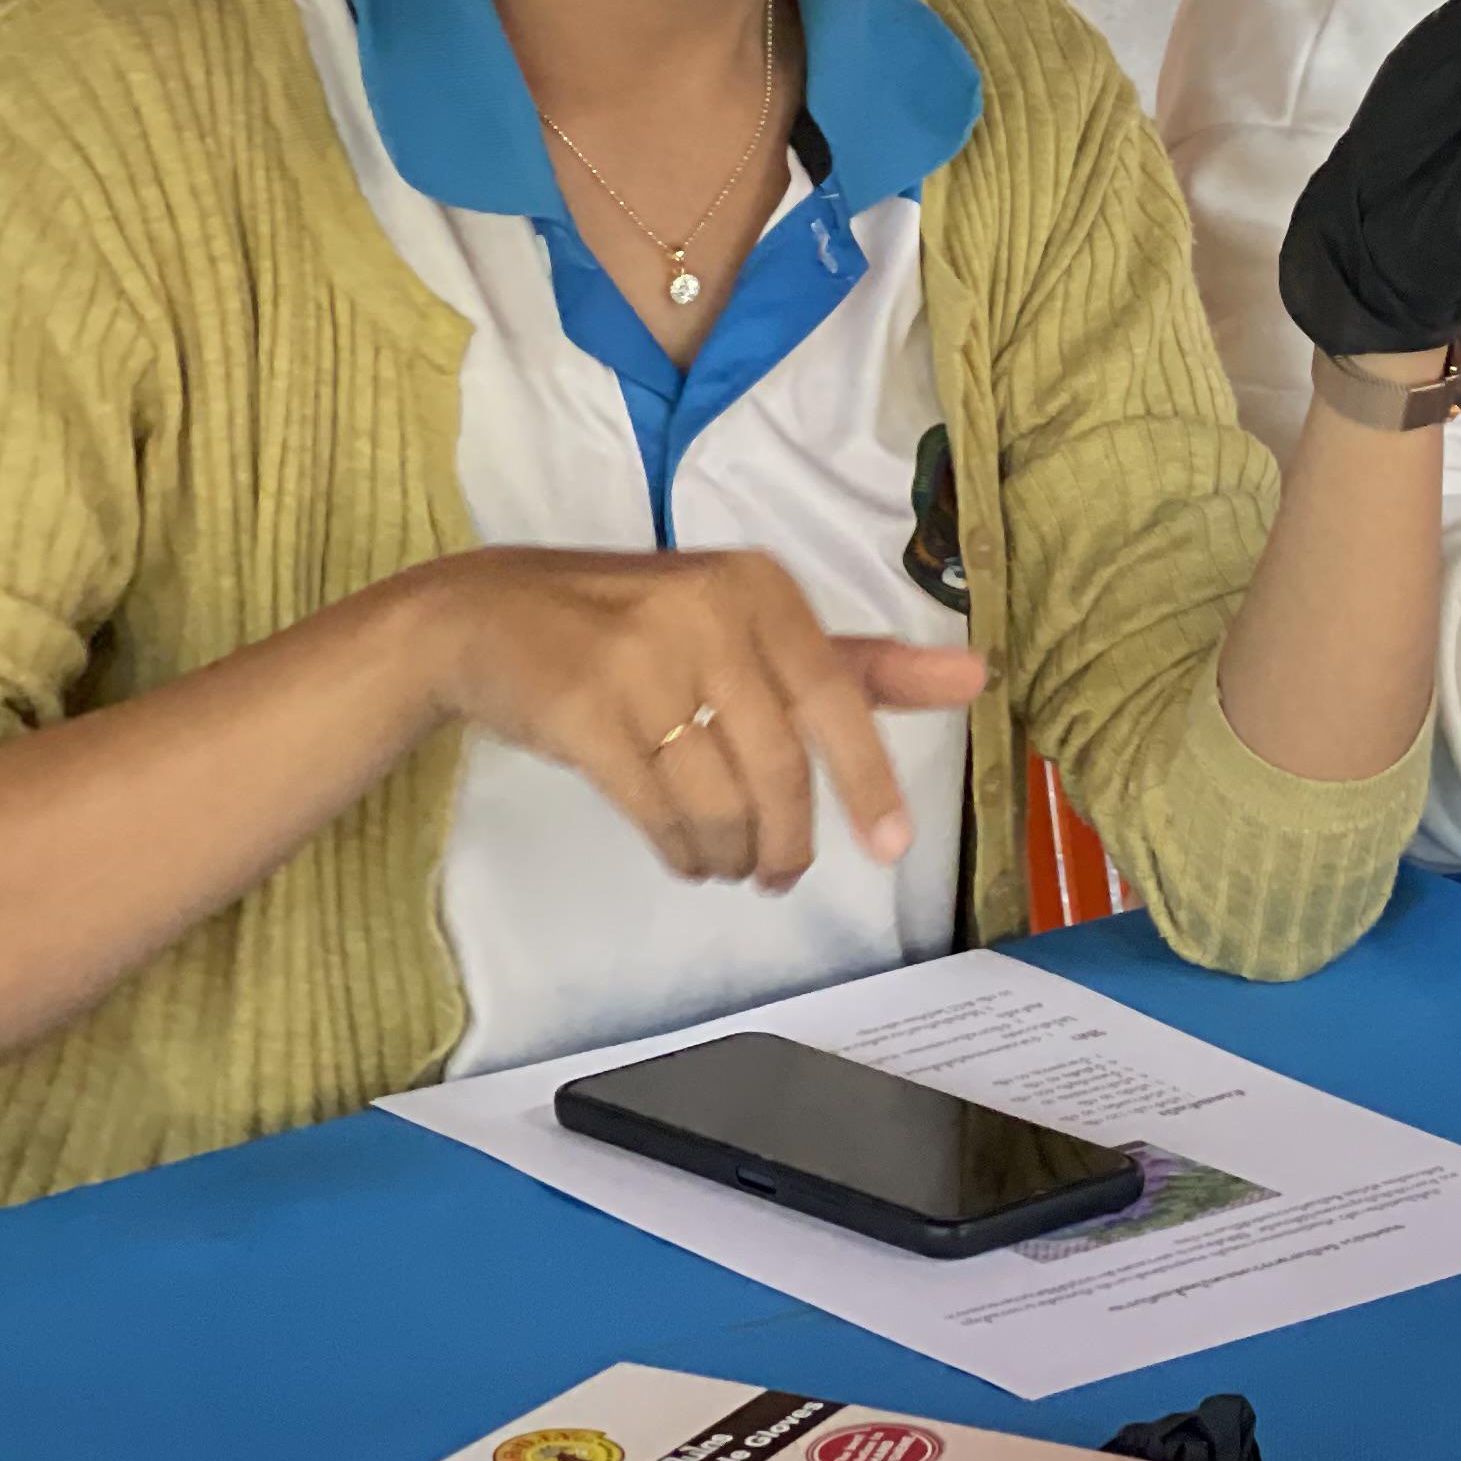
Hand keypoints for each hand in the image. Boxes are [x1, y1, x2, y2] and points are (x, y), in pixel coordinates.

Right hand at [408, 548, 986, 888]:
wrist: (483, 615)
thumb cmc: (638, 626)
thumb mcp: (749, 625)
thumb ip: (859, 664)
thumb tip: (977, 677)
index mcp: (759, 588)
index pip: (835, 698)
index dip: (868, 779)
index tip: (892, 846)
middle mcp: (706, 612)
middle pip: (777, 765)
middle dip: (788, 839)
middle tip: (782, 873)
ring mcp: (638, 659)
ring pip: (717, 797)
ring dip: (730, 852)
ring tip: (729, 862)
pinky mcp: (580, 710)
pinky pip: (656, 809)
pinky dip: (681, 849)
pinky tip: (685, 853)